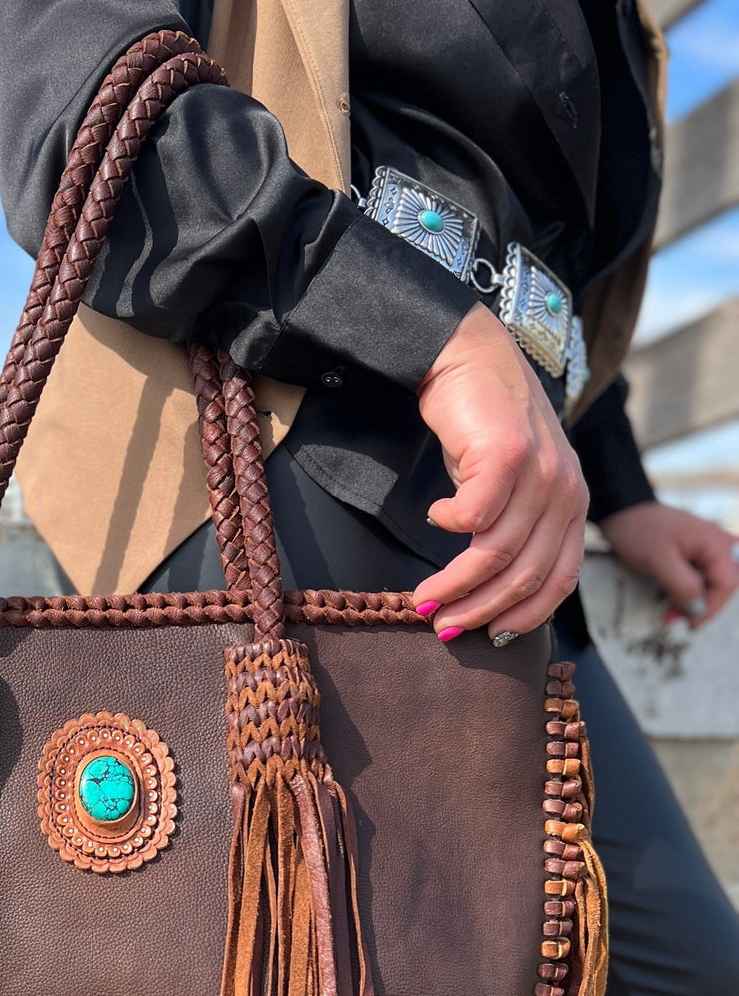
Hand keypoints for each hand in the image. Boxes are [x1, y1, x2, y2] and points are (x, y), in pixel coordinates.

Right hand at [411, 304, 588, 641]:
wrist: (469, 357)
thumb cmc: (484, 426)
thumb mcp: (513, 485)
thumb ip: (513, 528)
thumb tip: (485, 589)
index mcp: (573, 505)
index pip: (560, 580)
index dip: (522, 617)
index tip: (486, 638)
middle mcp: (566, 492)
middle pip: (525, 575)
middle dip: (478, 610)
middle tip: (440, 625)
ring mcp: (540, 473)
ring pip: (495, 553)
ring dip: (453, 583)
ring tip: (422, 596)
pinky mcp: (507, 455)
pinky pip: (473, 515)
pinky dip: (449, 524)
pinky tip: (435, 514)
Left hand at [599, 500, 738, 627]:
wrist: (624, 514)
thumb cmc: (639, 532)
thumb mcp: (658, 560)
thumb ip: (682, 585)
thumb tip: (699, 609)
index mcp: (714, 542)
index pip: (727, 583)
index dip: (711, 607)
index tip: (690, 624)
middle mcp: (720, 543)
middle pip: (727, 584)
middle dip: (705, 605)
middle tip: (677, 617)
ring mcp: (711, 547)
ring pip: (718, 582)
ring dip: (699, 601)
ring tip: (672, 611)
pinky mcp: (700, 553)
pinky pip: (707, 577)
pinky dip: (693, 592)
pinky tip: (674, 601)